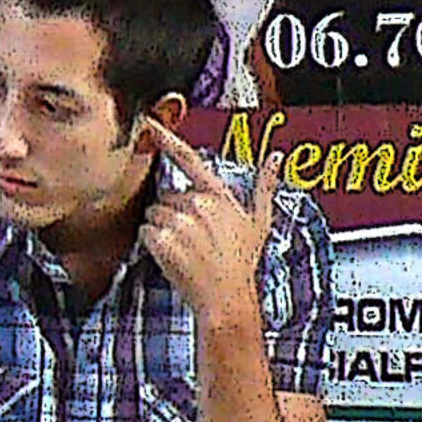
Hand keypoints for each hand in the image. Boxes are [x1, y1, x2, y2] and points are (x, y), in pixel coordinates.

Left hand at [138, 118, 278, 331]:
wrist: (226, 297)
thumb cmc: (242, 261)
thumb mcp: (259, 221)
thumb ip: (265, 186)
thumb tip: (276, 158)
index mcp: (218, 195)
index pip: (189, 159)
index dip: (168, 139)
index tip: (150, 124)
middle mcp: (198, 204)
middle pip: (166, 197)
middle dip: (173, 214)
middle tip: (191, 238)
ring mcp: (180, 222)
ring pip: (153, 215)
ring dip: (161, 230)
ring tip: (183, 249)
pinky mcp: (162, 241)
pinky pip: (145, 233)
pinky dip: (151, 244)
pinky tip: (170, 256)